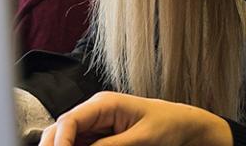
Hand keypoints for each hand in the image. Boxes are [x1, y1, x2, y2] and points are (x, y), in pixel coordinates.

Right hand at [37, 91, 232, 145]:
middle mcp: (96, 112)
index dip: (59, 143)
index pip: (69, 121)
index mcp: (105, 104)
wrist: (186, 127)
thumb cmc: (169, 127)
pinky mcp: (102, 137)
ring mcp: (97, 125)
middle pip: (60, 130)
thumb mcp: (139, 140)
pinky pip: (81, 145)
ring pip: (67, 140)